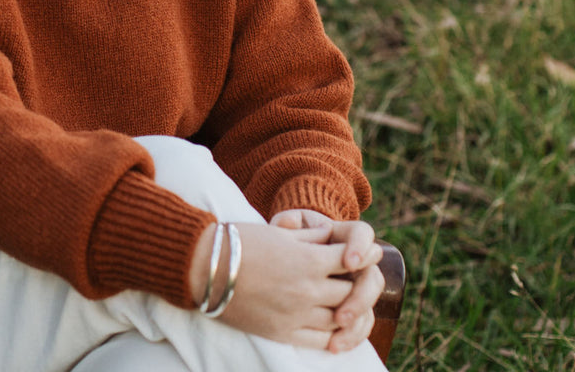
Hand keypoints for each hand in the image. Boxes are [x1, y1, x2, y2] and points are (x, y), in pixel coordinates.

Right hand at [189, 217, 382, 351]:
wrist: (204, 266)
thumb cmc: (240, 241)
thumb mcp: (280, 233)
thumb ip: (314, 238)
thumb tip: (338, 239)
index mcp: (308, 260)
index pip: (350, 260)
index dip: (363, 254)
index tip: (370, 253)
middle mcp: (308, 290)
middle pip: (350, 292)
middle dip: (359, 284)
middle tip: (360, 280)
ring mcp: (297, 315)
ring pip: (340, 320)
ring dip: (349, 312)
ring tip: (350, 305)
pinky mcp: (283, 334)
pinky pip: (320, 340)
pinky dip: (333, 336)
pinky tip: (334, 329)